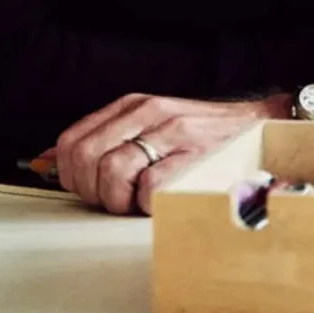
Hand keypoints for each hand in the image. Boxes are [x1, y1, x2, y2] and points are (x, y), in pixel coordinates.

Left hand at [46, 91, 291, 214]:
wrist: (256, 125)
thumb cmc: (201, 136)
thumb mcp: (151, 125)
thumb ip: (111, 139)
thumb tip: (57, 163)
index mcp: (131, 106)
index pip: (72, 140)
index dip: (71, 174)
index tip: (88, 189)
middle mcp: (147, 113)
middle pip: (87, 157)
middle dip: (92, 191)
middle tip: (113, 200)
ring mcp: (170, 132)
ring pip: (112, 173)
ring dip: (119, 202)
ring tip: (137, 203)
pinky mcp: (192, 155)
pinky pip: (149, 189)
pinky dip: (148, 206)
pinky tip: (160, 203)